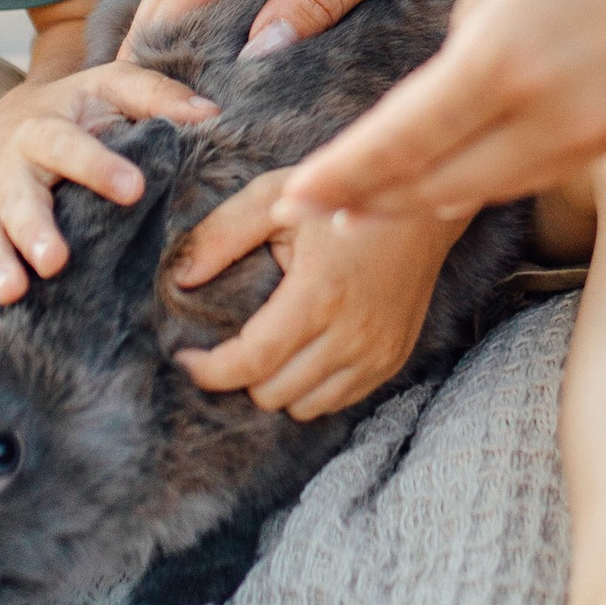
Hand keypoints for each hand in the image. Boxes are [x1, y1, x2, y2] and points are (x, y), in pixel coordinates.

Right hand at [0, 63, 215, 302]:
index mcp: (43, 130)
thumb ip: (156, 94)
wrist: (9, 123)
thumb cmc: (76, 110)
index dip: (98, 167)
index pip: (68, 147)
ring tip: (12, 292)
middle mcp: (10, 169)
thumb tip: (209, 114)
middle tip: (55, 261)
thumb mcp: (111, 88)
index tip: (135, 189)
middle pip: (18, 199)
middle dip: (34, 230)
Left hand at [167, 172, 462, 420]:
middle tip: (228, 344)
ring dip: (276, 384)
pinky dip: (310, 388)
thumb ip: (222, 234)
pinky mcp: (393, 360)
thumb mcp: (278, 198)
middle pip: (272, 392)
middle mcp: (352, 334)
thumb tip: (180, 277)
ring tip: (267, 349)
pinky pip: (338, 401)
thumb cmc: (344, 198)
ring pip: (304, 406)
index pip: (253, 361)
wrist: (425, 206)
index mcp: (319, 294)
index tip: (185, 356)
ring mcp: (377, 353)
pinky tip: (301, 354)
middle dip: (240, 374)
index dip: (210, 370)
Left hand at [277, 0, 605, 225]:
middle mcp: (551, 112)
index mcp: (508, 54)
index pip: (399, 141)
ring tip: (372, 201)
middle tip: (314, 210)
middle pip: (435, 184)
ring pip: (489, 186)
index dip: (341, 176)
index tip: (294, 194)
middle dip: (369, 201)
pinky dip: (486, 177)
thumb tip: (456, 51)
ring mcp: (600, 128)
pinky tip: (458, 172)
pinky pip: (539, 167)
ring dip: (425, 197)